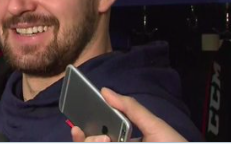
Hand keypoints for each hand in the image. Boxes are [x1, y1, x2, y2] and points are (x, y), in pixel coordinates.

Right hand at [71, 88, 186, 141]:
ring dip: (91, 143)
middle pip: (90, 143)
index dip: (83, 131)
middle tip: (103, 140)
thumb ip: (130, 108)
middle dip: (86, 140)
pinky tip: (104, 142)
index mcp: (124, 140)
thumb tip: (105, 91)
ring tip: (106, 142)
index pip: (97, 135)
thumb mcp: (154, 126)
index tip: (77, 126)